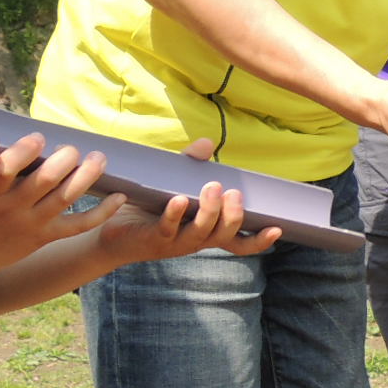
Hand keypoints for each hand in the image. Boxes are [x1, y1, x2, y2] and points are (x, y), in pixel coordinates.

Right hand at [0, 133, 122, 275]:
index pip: (6, 169)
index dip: (25, 151)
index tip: (38, 137)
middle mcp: (12, 208)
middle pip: (46, 181)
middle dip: (65, 159)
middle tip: (71, 148)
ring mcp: (32, 224)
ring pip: (66, 199)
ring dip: (87, 176)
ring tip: (99, 158)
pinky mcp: (46, 237)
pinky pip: (79, 226)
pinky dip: (102, 212)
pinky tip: (120, 196)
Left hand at [102, 166, 279, 263]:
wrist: (109, 231)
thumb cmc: (147, 208)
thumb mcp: (174, 183)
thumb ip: (191, 166)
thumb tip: (207, 144)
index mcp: (206, 231)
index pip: (238, 242)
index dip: (259, 240)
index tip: (278, 228)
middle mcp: (195, 240)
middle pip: (225, 236)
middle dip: (233, 216)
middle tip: (233, 193)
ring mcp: (175, 242)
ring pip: (201, 234)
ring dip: (210, 212)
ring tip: (213, 188)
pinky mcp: (153, 239)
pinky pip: (167, 228)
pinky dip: (175, 214)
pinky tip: (179, 199)